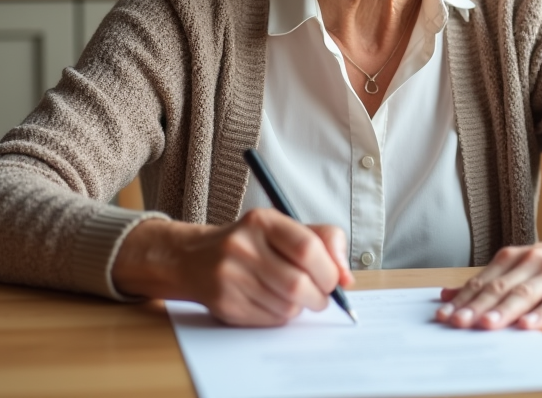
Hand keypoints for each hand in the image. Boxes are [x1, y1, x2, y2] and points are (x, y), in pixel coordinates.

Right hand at [111, 208, 353, 326]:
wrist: (195, 259)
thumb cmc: (252, 243)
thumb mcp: (284, 228)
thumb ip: (324, 242)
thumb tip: (346, 278)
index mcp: (262, 221)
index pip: (307, 247)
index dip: (329, 269)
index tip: (334, 279)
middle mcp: (242, 246)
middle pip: (298, 284)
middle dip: (319, 296)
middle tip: (320, 295)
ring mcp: (230, 276)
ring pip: (287, 306)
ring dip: (300, 307)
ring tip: (293, 296)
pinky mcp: (225, 304)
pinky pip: (270, 320)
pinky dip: (282, 316)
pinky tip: (272, 302)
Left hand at [435, 228, 541, 329]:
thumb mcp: (523, 264)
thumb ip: (489, 279)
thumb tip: (449, 294)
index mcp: (515, 257)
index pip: (484, 280)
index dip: (464, 298)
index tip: (444, 314)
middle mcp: (532, 261)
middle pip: (500, 286)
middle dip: (477, 305)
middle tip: (458, 321)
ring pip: (525, 293)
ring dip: (504, 310)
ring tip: (487, 324)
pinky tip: (528, 325)